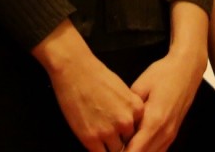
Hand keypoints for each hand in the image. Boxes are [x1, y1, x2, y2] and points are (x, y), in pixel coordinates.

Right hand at [38, 26, 143, 151]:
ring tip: (102, 138)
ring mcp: (108, 131)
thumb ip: (129, 110)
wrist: (75, 70)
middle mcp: (126, 122)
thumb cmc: (96, 76)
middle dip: (120, 141)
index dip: (129, 133)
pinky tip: (94, 142)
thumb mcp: (123, 91)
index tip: (124, 134)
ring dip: (109, 146)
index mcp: (136, 109)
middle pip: (128, 142)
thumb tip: (129, 125)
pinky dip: (98, 150)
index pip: (139, 130)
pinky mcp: (91, 138)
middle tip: (112, 136)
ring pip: (115, 150)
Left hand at [124, 42, 206, 151]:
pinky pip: (159, 150)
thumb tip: (117, 125)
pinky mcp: (173, 133)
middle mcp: (164, 132)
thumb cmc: (163, 74)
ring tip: (122, 146)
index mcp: (154, 121)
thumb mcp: (140, 86)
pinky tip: (136, 144)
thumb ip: (128, 109)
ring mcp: (171, 134)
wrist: (187, 69)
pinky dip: (147, 150)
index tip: (110, 148)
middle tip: (113, 147)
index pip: (134, 150)